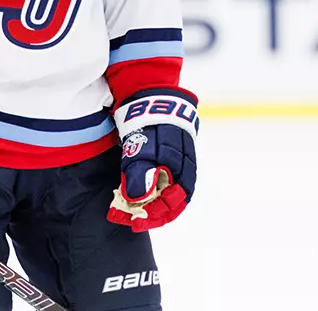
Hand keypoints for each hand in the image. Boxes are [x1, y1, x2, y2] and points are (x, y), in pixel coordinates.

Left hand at [107, 88, 198, 232]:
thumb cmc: (149, 124)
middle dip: (153, 213)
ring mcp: (180, 159)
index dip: (154, 217)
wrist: (154, 96)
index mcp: (182, 169)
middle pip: (174, 200)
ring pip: (170, 189)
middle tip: (132, 218)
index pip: (173, 204)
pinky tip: (140, 189)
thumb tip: (138, 201)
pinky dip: (153, 188)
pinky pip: (166, 178)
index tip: (134, 222)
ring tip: (133, 207)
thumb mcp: (141, 151)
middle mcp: (185, 167)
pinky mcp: (172, 152)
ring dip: (152, 201)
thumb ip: (140, 178)